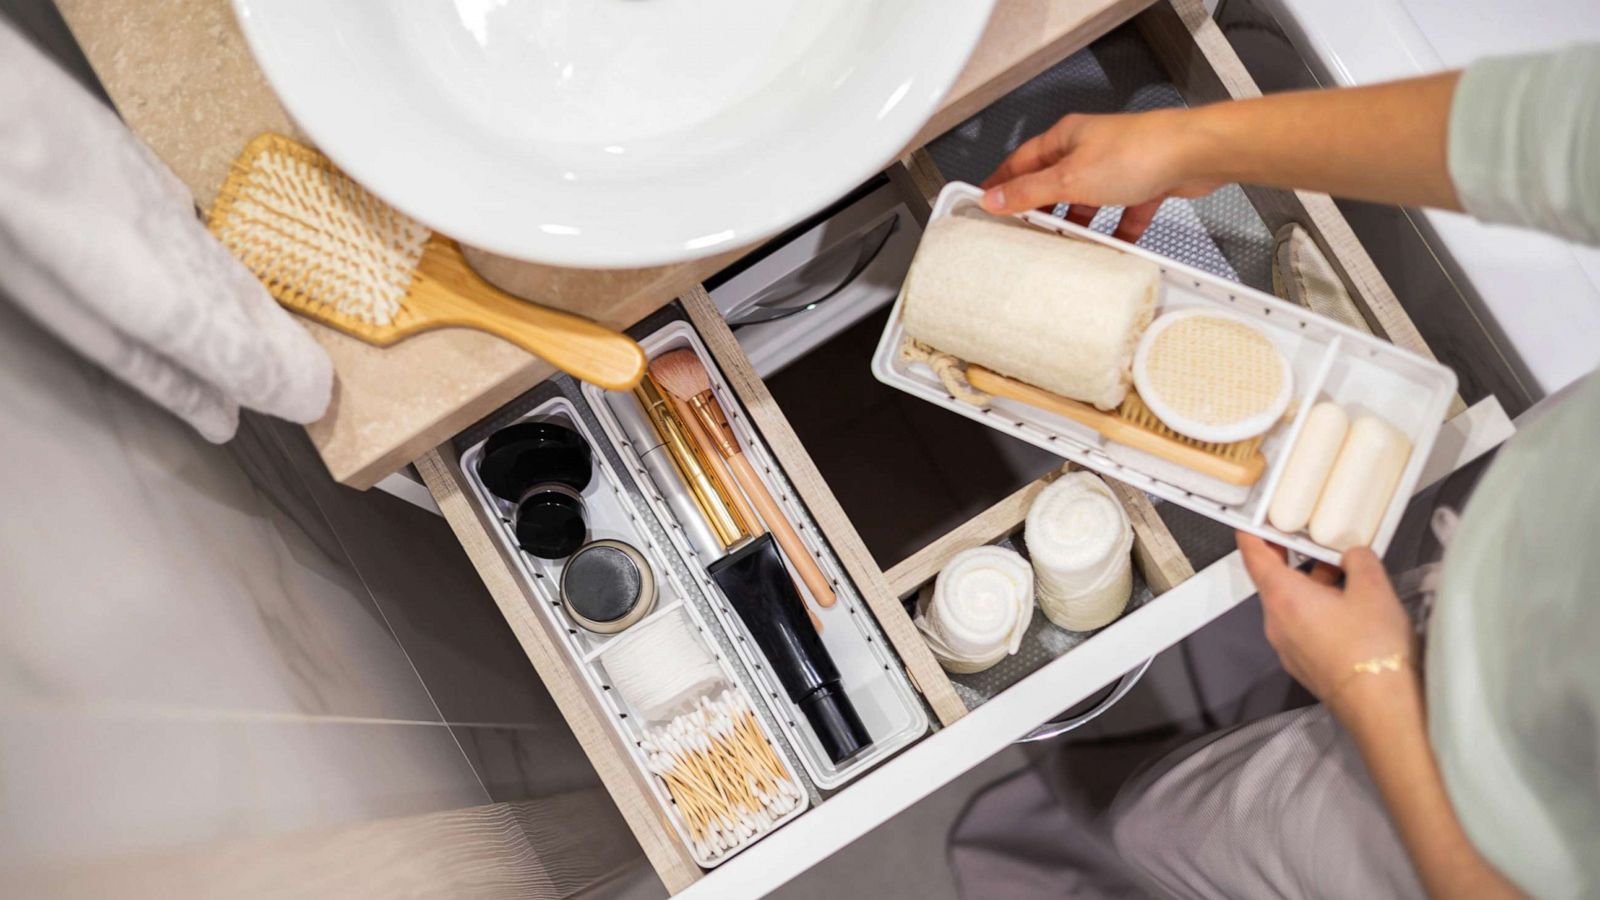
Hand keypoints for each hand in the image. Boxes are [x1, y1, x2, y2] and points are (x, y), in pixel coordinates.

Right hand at [979, 108, 1221, 241]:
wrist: (1195, 154)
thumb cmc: (1138, 151)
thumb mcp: (1070, 178)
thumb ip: (1030, 192)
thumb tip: (994, 199)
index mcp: (1065, 138)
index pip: (1021, 161)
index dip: (1001, 183)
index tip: (985, 203)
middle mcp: (1089, 149)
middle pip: (1053, 183)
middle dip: (1039, 209)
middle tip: (1022, 233)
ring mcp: (1117, 167)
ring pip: (1087, 201)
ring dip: (1077, 223)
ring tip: (1064, 245)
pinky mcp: (1143, 184)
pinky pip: (1122, 214)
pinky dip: (1116, 232)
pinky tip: (1113, 249)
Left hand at [1236, 532, 1415, 720]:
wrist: (1382, 707)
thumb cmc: (1372, 648)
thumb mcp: (1373, 588)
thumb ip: (1359, 561)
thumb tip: (1353, 555)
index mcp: (1283, 598)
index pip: (1253, 557)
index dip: (1252, 535)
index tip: (1253, 521)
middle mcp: (1276, 623)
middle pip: (1273, 580)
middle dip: (1292, 558)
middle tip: (1309, 538)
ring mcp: (1287, 647)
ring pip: (1290, 605)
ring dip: (1310, 585)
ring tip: (1343, 572)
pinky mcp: (1304, 664)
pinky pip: (1302, 626)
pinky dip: (1316, 609)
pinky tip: (1347, 607)